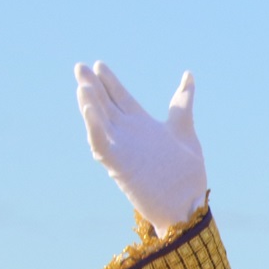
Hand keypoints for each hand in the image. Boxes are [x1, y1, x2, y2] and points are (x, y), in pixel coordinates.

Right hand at [75, 62, 207, 233]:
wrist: (188, 205)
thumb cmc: (186, 172)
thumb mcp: (183, 130)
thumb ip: (182, 103)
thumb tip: (188, 75)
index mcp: (141, 125)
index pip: (120, 97)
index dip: (110, 81)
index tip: (99, 64)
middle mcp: (128, 134)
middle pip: (106, 105)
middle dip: (92, 87)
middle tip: (79, 67)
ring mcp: (122, 149)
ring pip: (100, 122)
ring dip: (90, 104)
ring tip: (82, 85)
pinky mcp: (120, 166)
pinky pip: (101, 145)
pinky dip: (94, 128)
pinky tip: (89, 110)